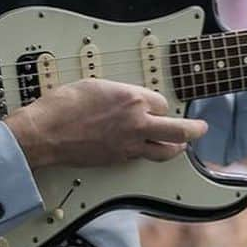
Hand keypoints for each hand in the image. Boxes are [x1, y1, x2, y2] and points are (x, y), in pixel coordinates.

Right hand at [4, 79, 207, 168]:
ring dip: (175, 148)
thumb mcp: (95, 85)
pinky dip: (147, 154)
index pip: (162, 103)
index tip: (158, 104)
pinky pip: (141, 158)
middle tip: (201, 128)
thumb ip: (119, 93)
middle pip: (178, 130)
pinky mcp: (118, 160)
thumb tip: (128, 99)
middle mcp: (136, 123)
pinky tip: (145, 149)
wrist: (44, 133)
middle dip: (194, 129)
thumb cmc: (63, 105)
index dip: (161, 104)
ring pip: (164, 152)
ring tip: (180, 145)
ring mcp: (128, 145)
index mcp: (132, 99)